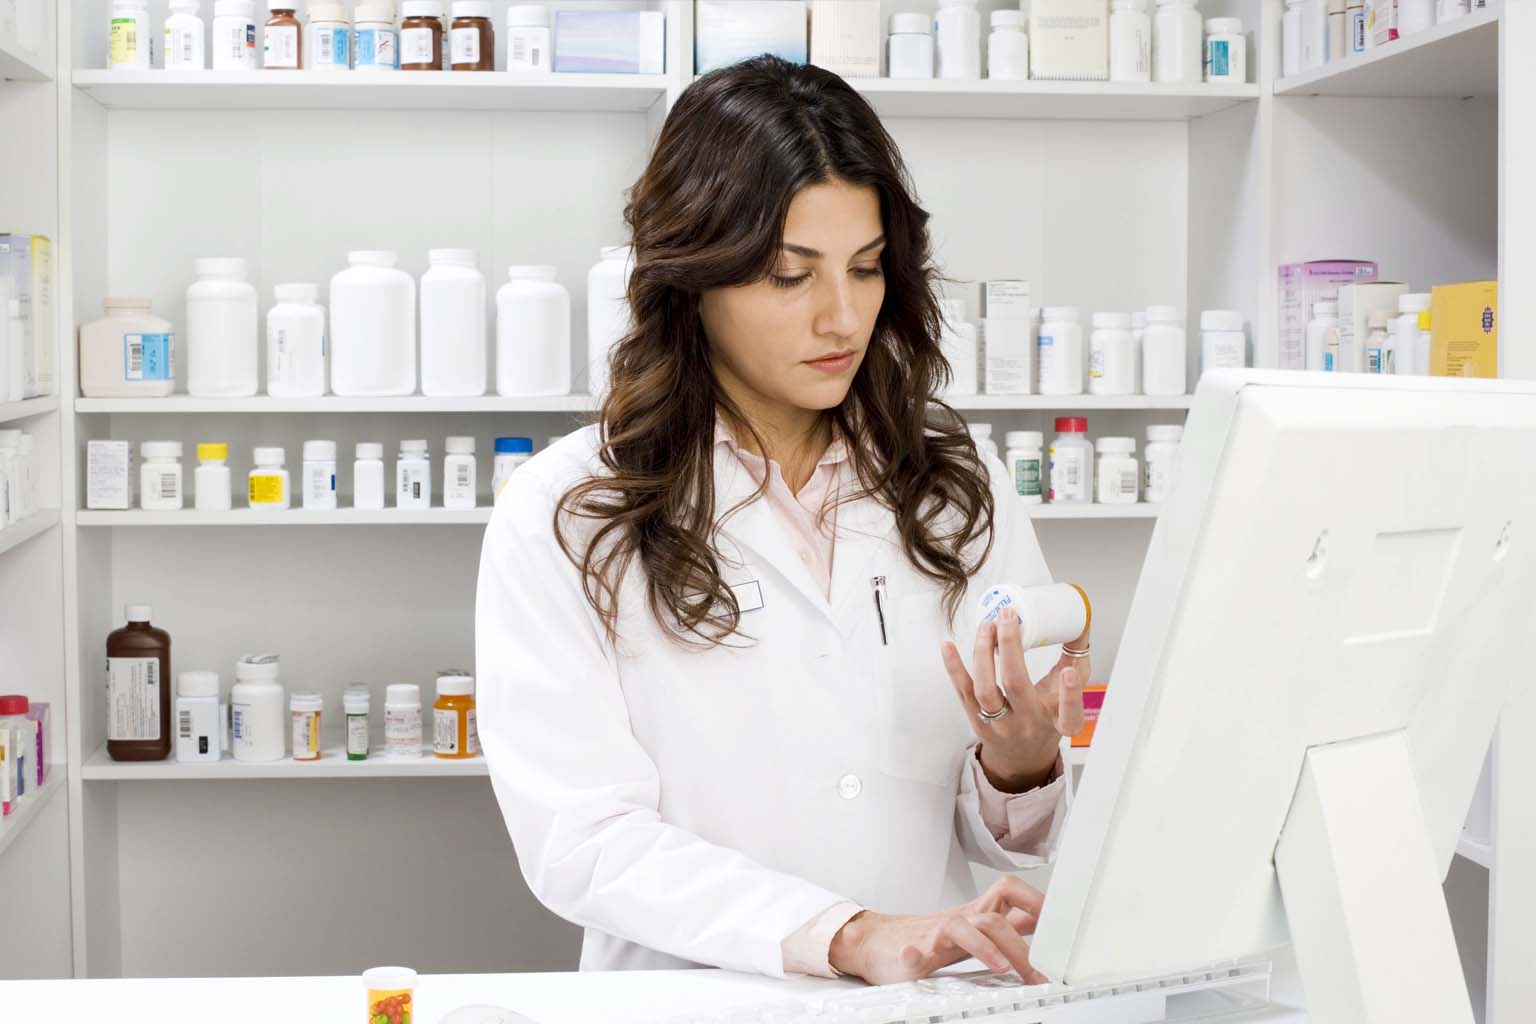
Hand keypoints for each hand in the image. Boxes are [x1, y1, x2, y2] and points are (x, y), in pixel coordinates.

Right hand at [827, 876, 1049, 984]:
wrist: (877, 942)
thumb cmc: (927, 938)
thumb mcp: (973, 931)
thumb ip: (1004, 929)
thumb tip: (1043, 927)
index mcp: (976, 915)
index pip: (1012, 895)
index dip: (1038, 904)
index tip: (1063, 925)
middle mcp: (960, 920)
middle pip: (995, 916)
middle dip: (1021, 942)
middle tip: (1039, 970)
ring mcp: (934, 934)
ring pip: (964, 927)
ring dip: (984, 947)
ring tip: (1002, 968)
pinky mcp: (910, 951)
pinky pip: (913, 949)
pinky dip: (916, 955)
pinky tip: (917, 961)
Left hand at [941, 604, 1089, 791]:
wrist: (1020, 758)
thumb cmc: (1047, 720)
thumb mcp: (1067, 697)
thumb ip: (1075, 662)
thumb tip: (1080, 621)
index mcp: (1057, 722)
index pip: (1069, 715)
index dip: (1070, 695)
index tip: (1068, 672)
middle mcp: (1027, 725)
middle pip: (1017, 687)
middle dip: (1011, 648)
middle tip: (1008, 616)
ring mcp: (999, 725)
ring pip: (986, 690)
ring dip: (983, 653)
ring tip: (987, 626)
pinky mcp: (976, 721)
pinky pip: (963, 692)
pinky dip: (954, 668)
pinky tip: (948, 645)